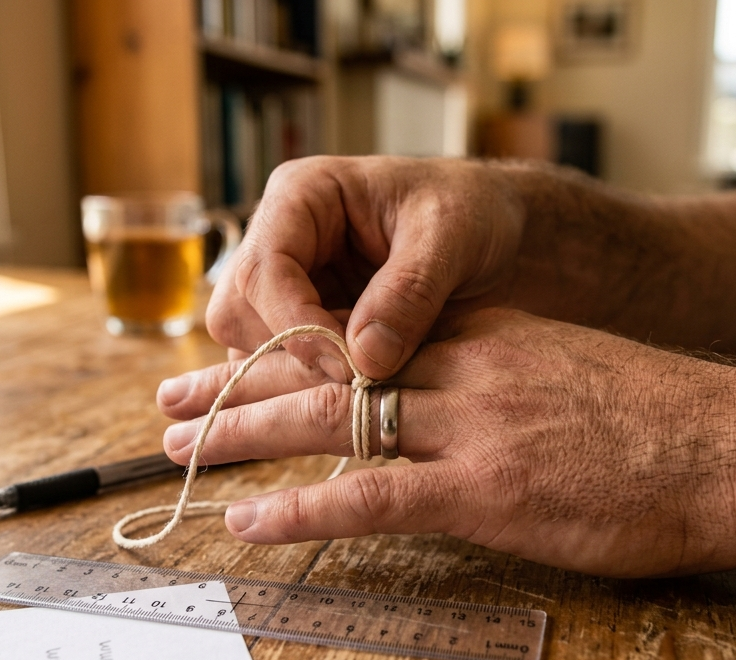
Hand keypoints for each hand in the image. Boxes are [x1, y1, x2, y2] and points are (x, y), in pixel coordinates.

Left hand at [157, 309, 735, 576]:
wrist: (735, 447)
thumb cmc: (664, 423)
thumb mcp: (571, 372)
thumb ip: (502, 381)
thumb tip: (457, 407)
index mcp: (482, 334)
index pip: (358, 335)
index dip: (286, 349)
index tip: (237, 359)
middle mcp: (462, 366)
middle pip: (323, 367)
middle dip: (236, 386)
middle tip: (173, 400)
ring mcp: (470, 427)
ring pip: (329, 420)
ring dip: (243, 436)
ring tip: (180, 449)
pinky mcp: (485, 491)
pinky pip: (369, 496)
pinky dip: (302, 508)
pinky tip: (253, 520)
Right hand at [205, 156, 525, 383]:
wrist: (499, 231)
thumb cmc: (472, 212)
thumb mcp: (451, 237)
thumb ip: (409, 293)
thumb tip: (363, 360)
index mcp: (301, 196)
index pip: (263, 271)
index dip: (297, 328)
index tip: (349, 368)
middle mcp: (279, 240)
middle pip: (236, 313)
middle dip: (292, 356)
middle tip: (361, 380)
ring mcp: (286, 286)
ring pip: (250, 349)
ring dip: (304, 376)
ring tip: (374, 379)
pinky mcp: (304, 325)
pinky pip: (283, 370)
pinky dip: (319, 387)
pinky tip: (371, 384)